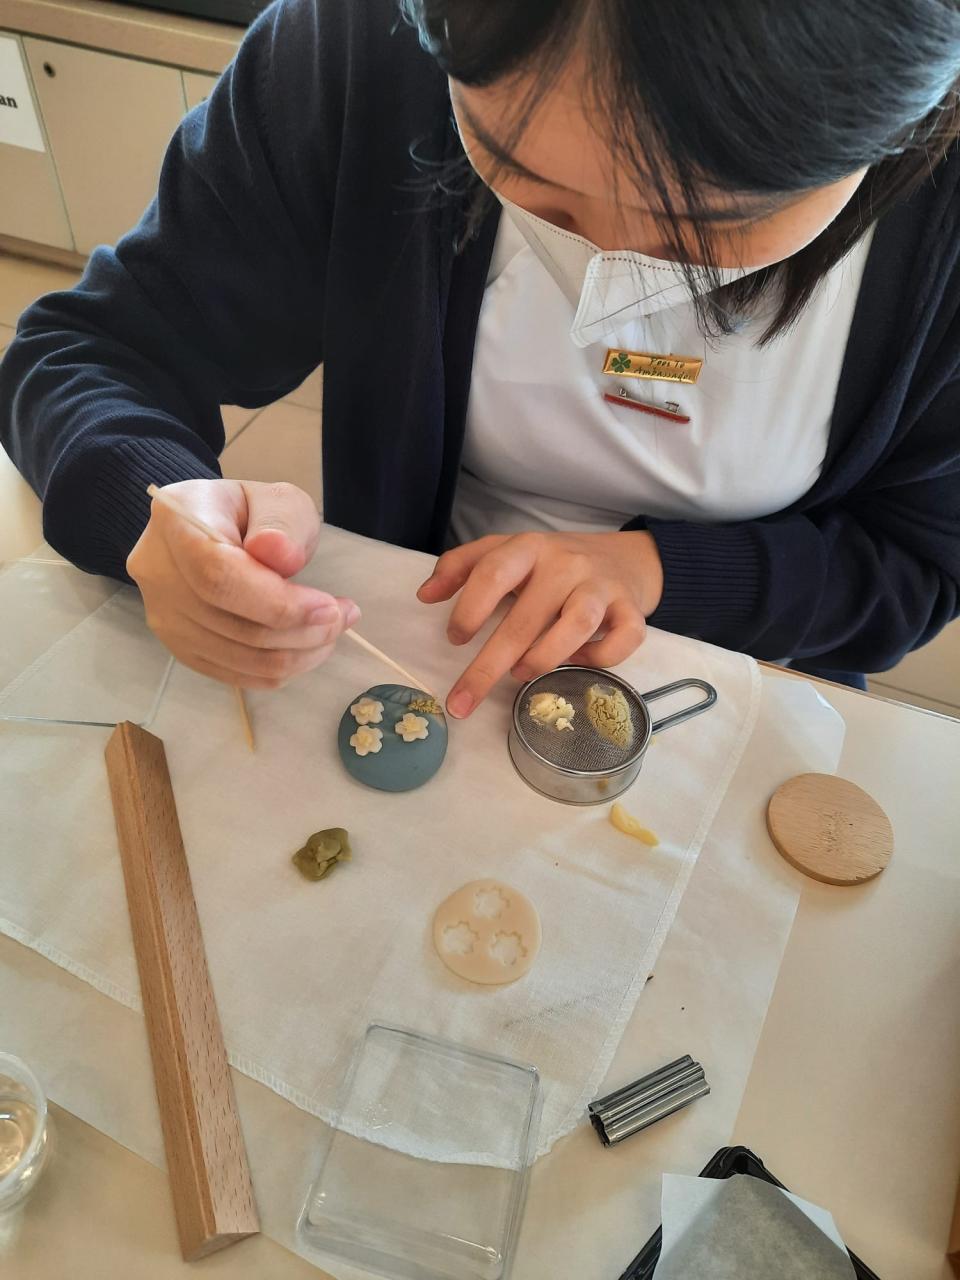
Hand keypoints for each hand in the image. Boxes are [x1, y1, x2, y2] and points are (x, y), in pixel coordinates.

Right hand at [127, 478, 358, 687]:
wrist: (215, 530)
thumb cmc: (250, 513)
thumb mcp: (277, 499)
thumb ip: (282, 521)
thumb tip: (279, 554)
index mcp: (177, 520)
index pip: (217, 575)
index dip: (276, 602)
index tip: (329, 607)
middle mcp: (156, 571)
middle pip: (229, 623)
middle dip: (300, 631)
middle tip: (345, 616)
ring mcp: (162, 616)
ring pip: (237, 657)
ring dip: (298, 653)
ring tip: (332, 629)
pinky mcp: (180, 648)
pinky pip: (234, 675)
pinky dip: (279, 669)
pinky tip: (306, 647)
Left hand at [417, 530, 662, 716]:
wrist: (623, 559)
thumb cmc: (552, 564)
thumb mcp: (506, 552)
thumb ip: (462, 566)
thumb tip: (425, 594)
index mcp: (529, 548)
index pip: (493, 573)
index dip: (469, 608)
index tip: (454, 639)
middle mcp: (566, 564)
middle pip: (525, 617)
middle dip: (488, 666)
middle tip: (463, 700)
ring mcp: (601, 586)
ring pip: (577, 624)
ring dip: (544, 657)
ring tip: (521, 673)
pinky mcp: (632, 609)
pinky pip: (623, 639)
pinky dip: (600, 658)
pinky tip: (577, 663)